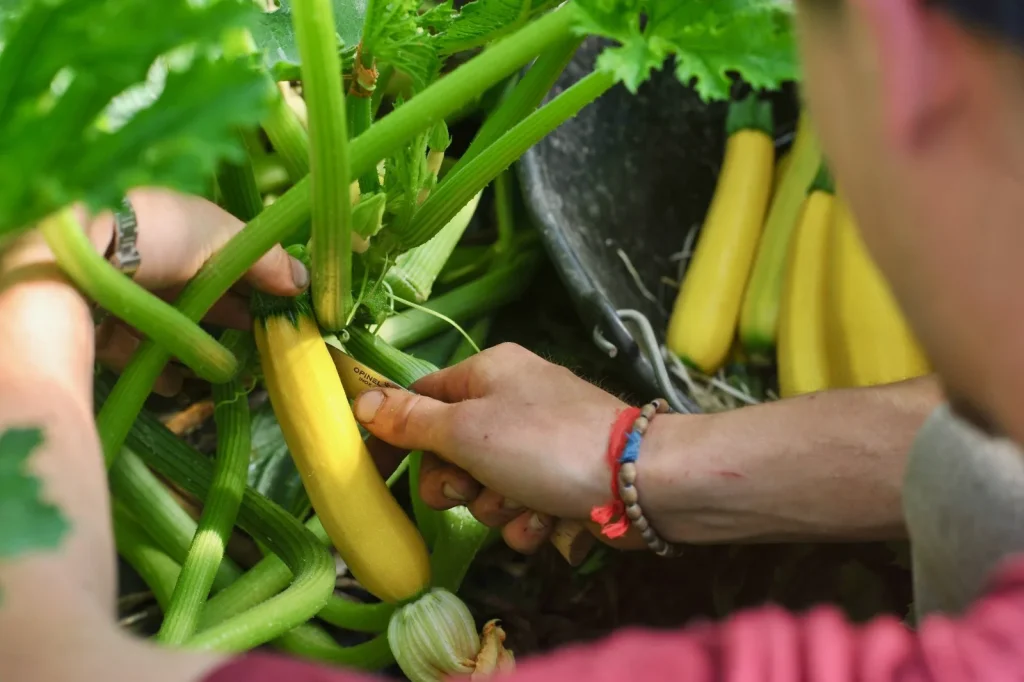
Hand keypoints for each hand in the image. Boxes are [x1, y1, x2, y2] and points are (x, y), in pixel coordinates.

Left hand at [1, 188, 308, 394]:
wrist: (74, 254)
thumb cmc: (156, 230)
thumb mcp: (222, 236)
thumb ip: (265, 260)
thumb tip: (304, 282)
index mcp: (183, 228)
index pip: (231, 257)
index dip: (259, 282)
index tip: (285, 310)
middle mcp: (153, 257)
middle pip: (204, 293)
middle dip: (233, 318)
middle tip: (264, 346)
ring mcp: (126, 292)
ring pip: (172, 325)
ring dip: (199, 349)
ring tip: (226, 372)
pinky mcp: (102, 327)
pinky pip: (137, 353)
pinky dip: (159, 370)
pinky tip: (177, 383)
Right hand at [354, 343, 637, 553]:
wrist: (639, 481)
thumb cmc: (545, 444)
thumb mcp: (467, 430)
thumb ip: (411, 420)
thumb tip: (360, 401)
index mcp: (488, 374)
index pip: (421, 400)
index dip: (398, 438)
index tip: (379, 473)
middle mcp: (513, 403)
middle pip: (452, 455)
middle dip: (462, 485)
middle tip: (475, 487)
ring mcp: (540, 445)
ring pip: (487, 491)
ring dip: (501, 508)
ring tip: (529, 502)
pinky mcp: (562, 482)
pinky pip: (523, 510)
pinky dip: (533, 521)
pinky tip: (554, 518)